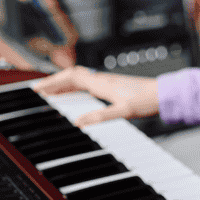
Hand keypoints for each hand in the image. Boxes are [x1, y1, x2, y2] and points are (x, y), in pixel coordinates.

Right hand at [32, 66, 158, 126]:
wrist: (163, 95)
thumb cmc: (147, 100)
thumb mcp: (123, 111)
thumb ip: (101, 116)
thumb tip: (78, 122)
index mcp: (101, 83)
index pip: (71, 77)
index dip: (52, 82)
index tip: (37, 89)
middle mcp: (102, 80)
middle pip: (72, 77)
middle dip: (54, 83)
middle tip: (38, 92)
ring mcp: (107, 83)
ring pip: (79, 80)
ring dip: (63, 86)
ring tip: (50, 94)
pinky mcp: (112, 88)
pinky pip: (88, 85)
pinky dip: (76, 90)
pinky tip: (75, 97)